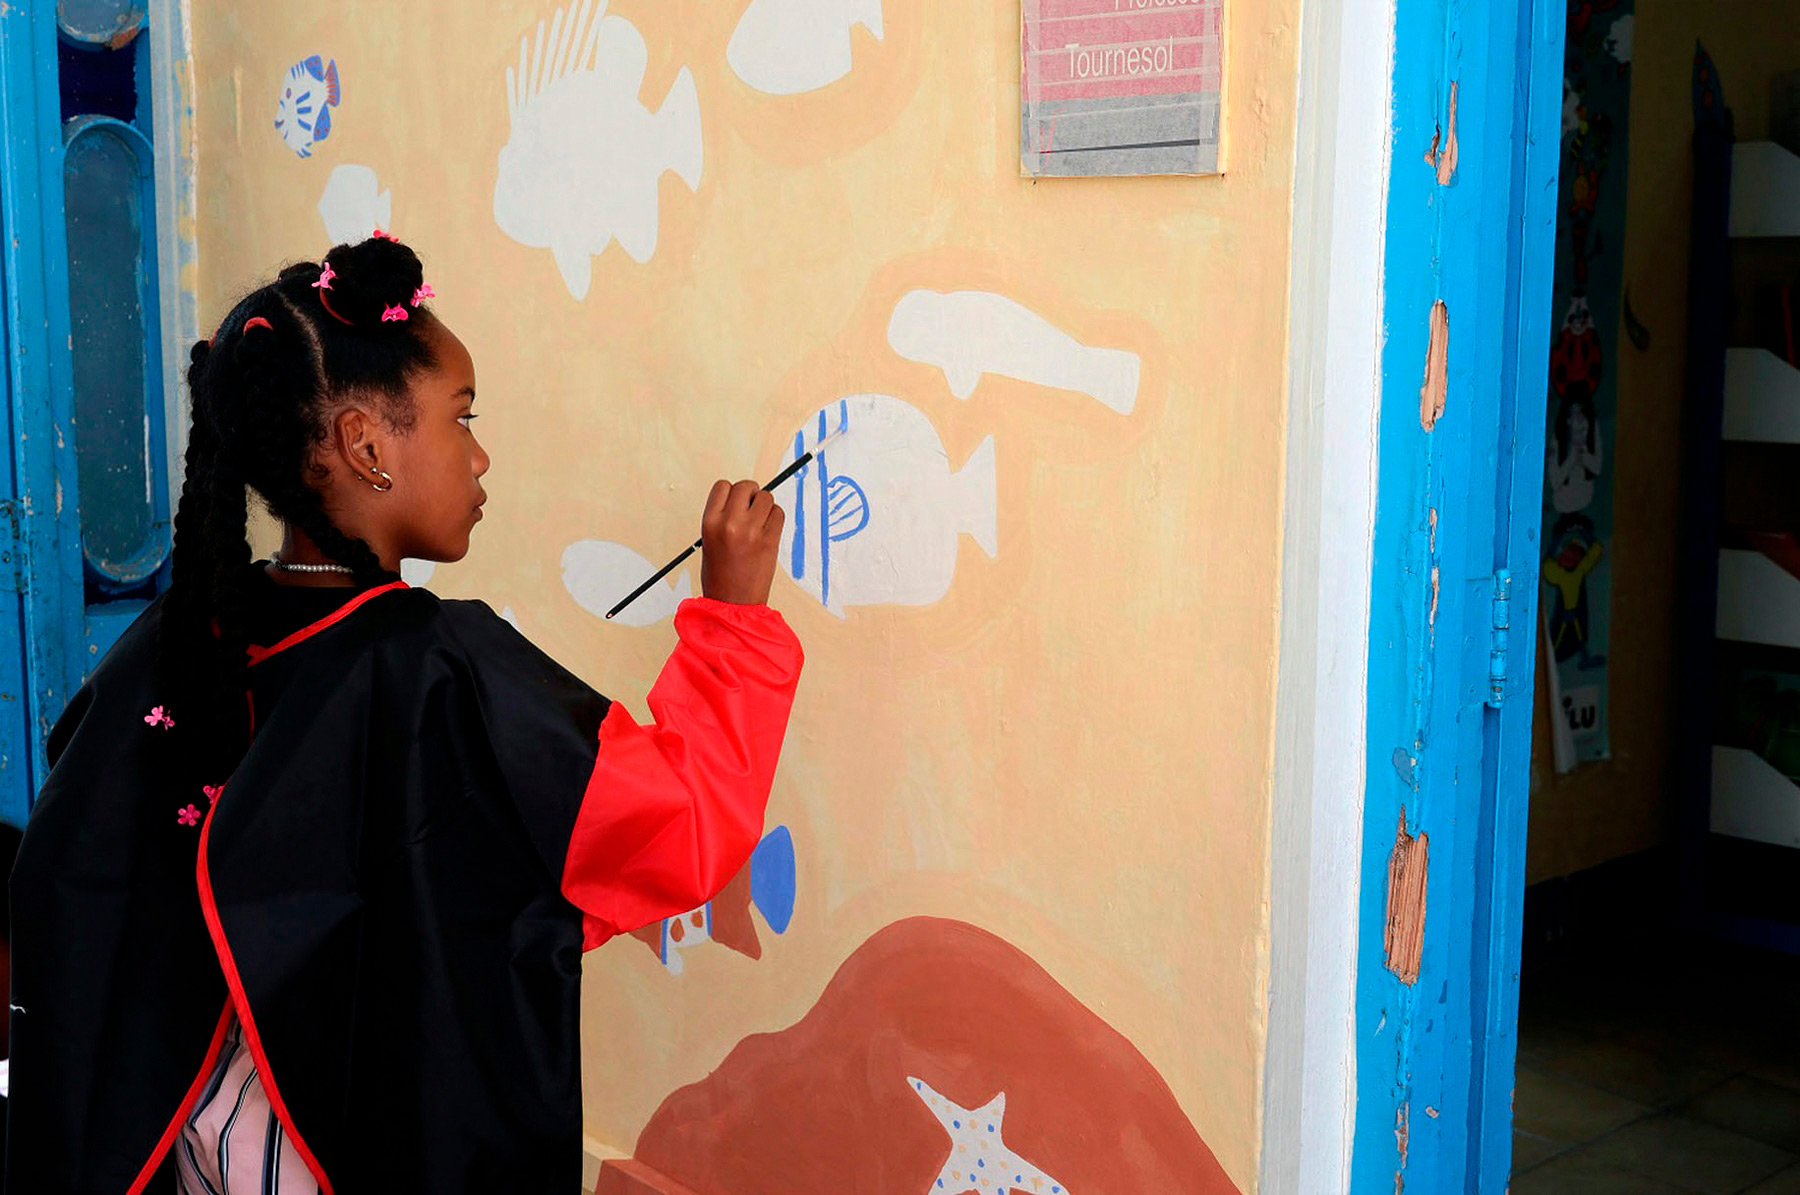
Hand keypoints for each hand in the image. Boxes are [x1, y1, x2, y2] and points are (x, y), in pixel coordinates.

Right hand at [700, 480, 783, 605]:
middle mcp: (729, 522)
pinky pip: (778, 513)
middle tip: (752, 509)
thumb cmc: (719, 574)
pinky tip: (768, 530)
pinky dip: (775, 517)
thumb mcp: (710, 540)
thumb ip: (724, 517)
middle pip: (746, 486)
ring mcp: (751, 530)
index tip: (737, 503)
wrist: (732, 602)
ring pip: (766, 497)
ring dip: (765, 505)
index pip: (723, 486)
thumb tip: (745, 498)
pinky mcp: (770, 540)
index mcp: (709, 522)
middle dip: (751, 494)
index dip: (732, 492)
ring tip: (760, 522)